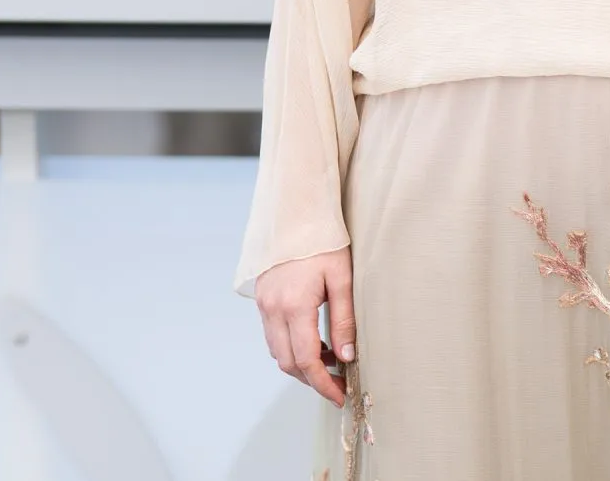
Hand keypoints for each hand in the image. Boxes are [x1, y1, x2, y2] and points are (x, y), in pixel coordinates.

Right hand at [255, 250, 355, 407]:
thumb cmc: (324, 241)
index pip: (306, 359)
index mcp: (295, 305)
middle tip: (337, 384)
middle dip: (312, 379)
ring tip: (329, 362)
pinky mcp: (262, 299)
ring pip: (277, 351)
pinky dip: (291, 347)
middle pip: (287, 362)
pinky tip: (313, 343)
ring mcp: (264, 305)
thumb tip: (347, 357)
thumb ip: (344, 320)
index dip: (322, 383)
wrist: (295, 214)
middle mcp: (273, 309)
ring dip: (301, 364)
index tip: (338, 395)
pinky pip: (273, 335)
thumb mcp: (342, 278)